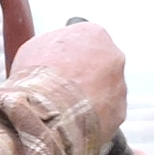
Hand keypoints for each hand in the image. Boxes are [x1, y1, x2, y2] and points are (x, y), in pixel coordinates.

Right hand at [10, 23, 128, 140]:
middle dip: (86, 77)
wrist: (46, 110)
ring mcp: (119, 85)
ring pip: (106, 91)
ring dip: (91, 98)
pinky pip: (107, 114)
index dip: (72, 57)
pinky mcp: (119, 111)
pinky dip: (93, 118)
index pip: (88, 41)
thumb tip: (53, 53)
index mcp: (94, 34)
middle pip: (102, 66)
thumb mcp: (34, 48)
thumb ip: (52, 45)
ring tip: (67, 107)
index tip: (62, 67)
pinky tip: (76, 120)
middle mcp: (114, 56)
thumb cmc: (39, 78)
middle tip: (65, 88)